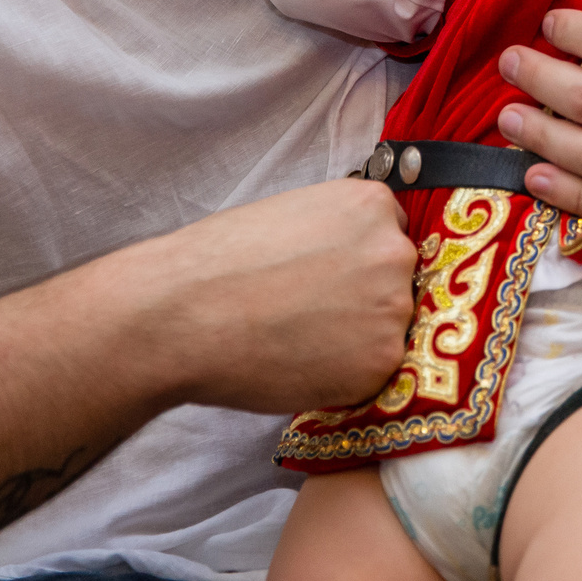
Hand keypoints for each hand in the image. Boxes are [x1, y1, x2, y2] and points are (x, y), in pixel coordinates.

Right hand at [97, 179, 418, 414]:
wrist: (182, 314)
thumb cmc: (218, 262)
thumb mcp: (291, 216)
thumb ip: (337, 233)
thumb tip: (352, 260)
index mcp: (372, 205)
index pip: (391, 235)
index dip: (360, 263)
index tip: (331, 280)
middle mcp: (395, 251)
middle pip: (400, 281)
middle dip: (364, 299)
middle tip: (311, 315)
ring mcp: (392, 308)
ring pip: (389, 328)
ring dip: (357, 339)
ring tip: (299, 340)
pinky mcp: (380, 362)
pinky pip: (374, 371)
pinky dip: (344, 375)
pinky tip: (301, 364)